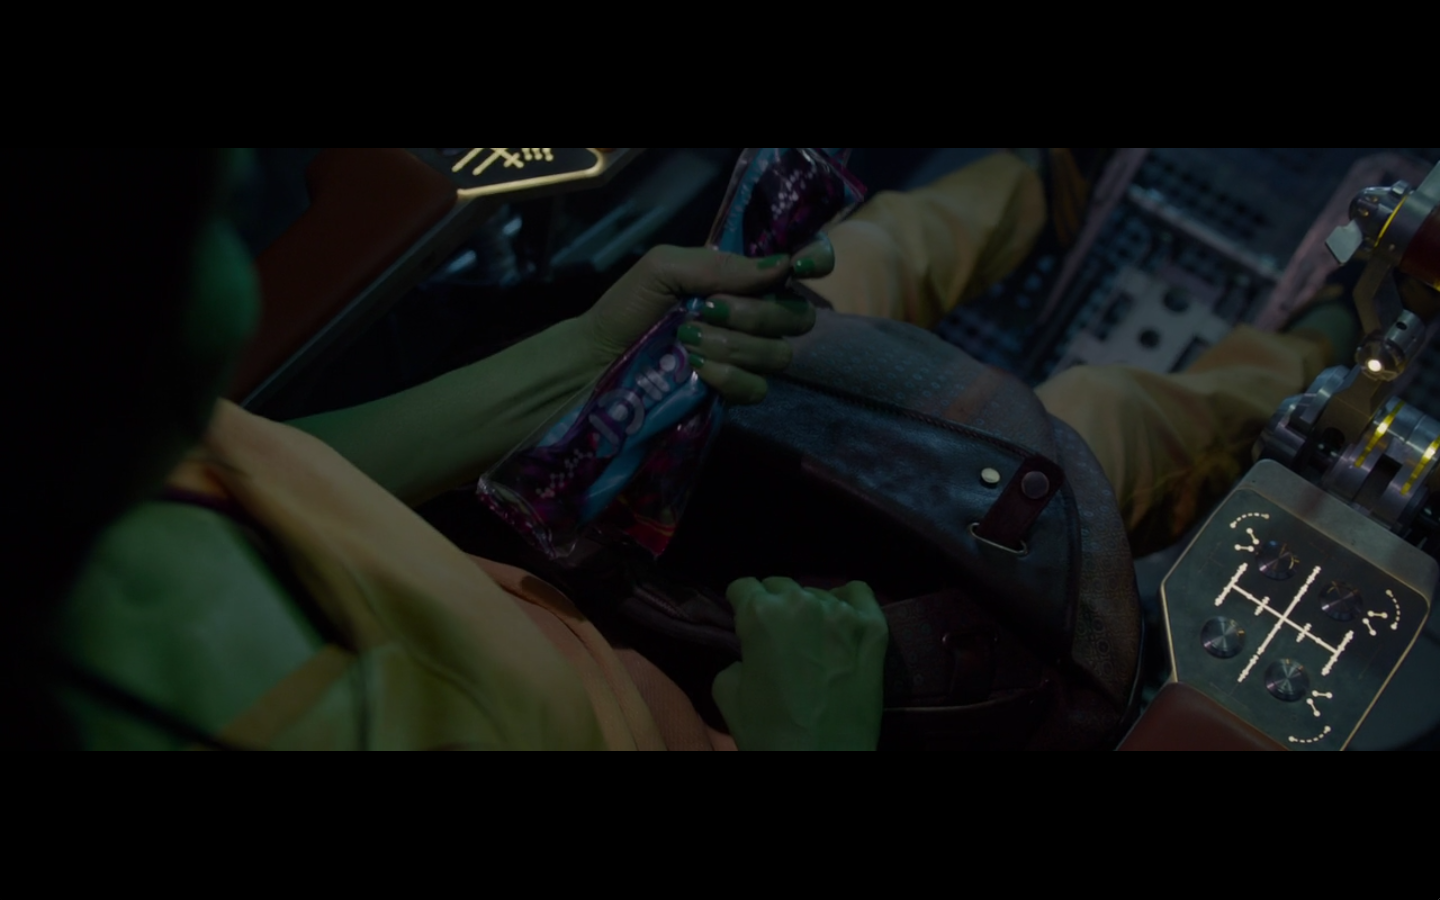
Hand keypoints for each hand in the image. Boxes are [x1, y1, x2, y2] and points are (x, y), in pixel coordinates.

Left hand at [579, 238, 835, 404]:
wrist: (597, 359)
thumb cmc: (628, 307)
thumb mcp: (664, 268)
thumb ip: (720, 266)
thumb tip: (781, 267)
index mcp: (742, 279)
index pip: (801, 267)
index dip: (815, 263)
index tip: (801, 266)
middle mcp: (754, 317)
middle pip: (798, 316)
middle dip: (756, 313)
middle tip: (707, 309)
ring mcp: (747, 358)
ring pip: (779, 354)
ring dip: (734, 345)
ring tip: (689, 340)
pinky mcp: (733, 395)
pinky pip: (758, 388)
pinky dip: (729, 376)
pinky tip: (699, 369)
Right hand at [712, 577, 888, 750]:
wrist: (823, 762)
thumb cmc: (769, 734)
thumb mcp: (727, 693)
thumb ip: (735, 657)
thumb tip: (750, 651)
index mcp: (761, 614)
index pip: (743, 587)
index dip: (739, 606)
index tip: (744, 624)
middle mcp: (803, 603)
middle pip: (780, 586)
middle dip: (773, 606)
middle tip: (777, 639)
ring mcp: (843, 613)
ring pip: (818, 593)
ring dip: (809, 610)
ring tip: (811, 639)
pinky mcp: (873, 629)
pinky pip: (860, 593)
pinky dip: (848, 601)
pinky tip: (841, 620)